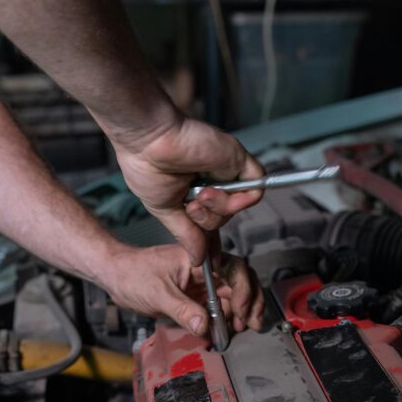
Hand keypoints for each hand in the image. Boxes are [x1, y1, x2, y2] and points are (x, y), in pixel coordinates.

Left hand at [105, 244, 263, 337]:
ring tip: (242, 329)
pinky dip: (227, 318)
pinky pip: (219, 307)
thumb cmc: (133, 275)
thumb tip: (204, 326)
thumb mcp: (157, 293)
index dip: (243, 288)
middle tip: (252, 324)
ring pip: (233, 296)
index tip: (241, 310)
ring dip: (242, 312)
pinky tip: (228, 330)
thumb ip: (182, 310)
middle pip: (240, 282)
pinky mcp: (197, 298)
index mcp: (199, 259)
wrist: (117, 277)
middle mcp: (205, 270)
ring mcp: (203, 284)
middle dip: (251, 302)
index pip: (233, 268)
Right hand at [113, 115, 264, 265]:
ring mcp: (225, 171)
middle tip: (190, 206)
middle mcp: (210, 181)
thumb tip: (198, 258)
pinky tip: (216, 191)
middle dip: (206, 220)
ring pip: (236, 207)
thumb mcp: (165, 209)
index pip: (209, 221)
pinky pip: (255, 189)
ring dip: (217, 208)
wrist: (148, 141)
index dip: (212, 241)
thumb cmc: (146, 166)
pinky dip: (239, 199)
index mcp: (190, 192)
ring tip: (198, 193)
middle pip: (222, 218)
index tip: (213, 260)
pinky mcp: (239, 160)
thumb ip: (186, 233)